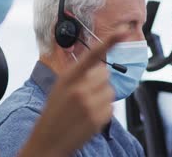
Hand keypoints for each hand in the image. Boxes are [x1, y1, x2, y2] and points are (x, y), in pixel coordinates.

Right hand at [19, 32, 125, 156]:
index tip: (124, 30)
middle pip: (104, 74)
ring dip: (101, 97)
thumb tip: (101, 69)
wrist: (47, 142)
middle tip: (83, 95)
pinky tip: (88, 117)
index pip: (92, 55)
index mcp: (67, 77)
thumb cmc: (53, 114)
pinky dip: (103, 111)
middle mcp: (79, 88)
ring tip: (84, 108)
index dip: (110, 41)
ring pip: (109, 90)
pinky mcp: (98, 118)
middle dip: (98, 82)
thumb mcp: (59, 88)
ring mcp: (89, 103)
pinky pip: (111, 107)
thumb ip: (78, 76)